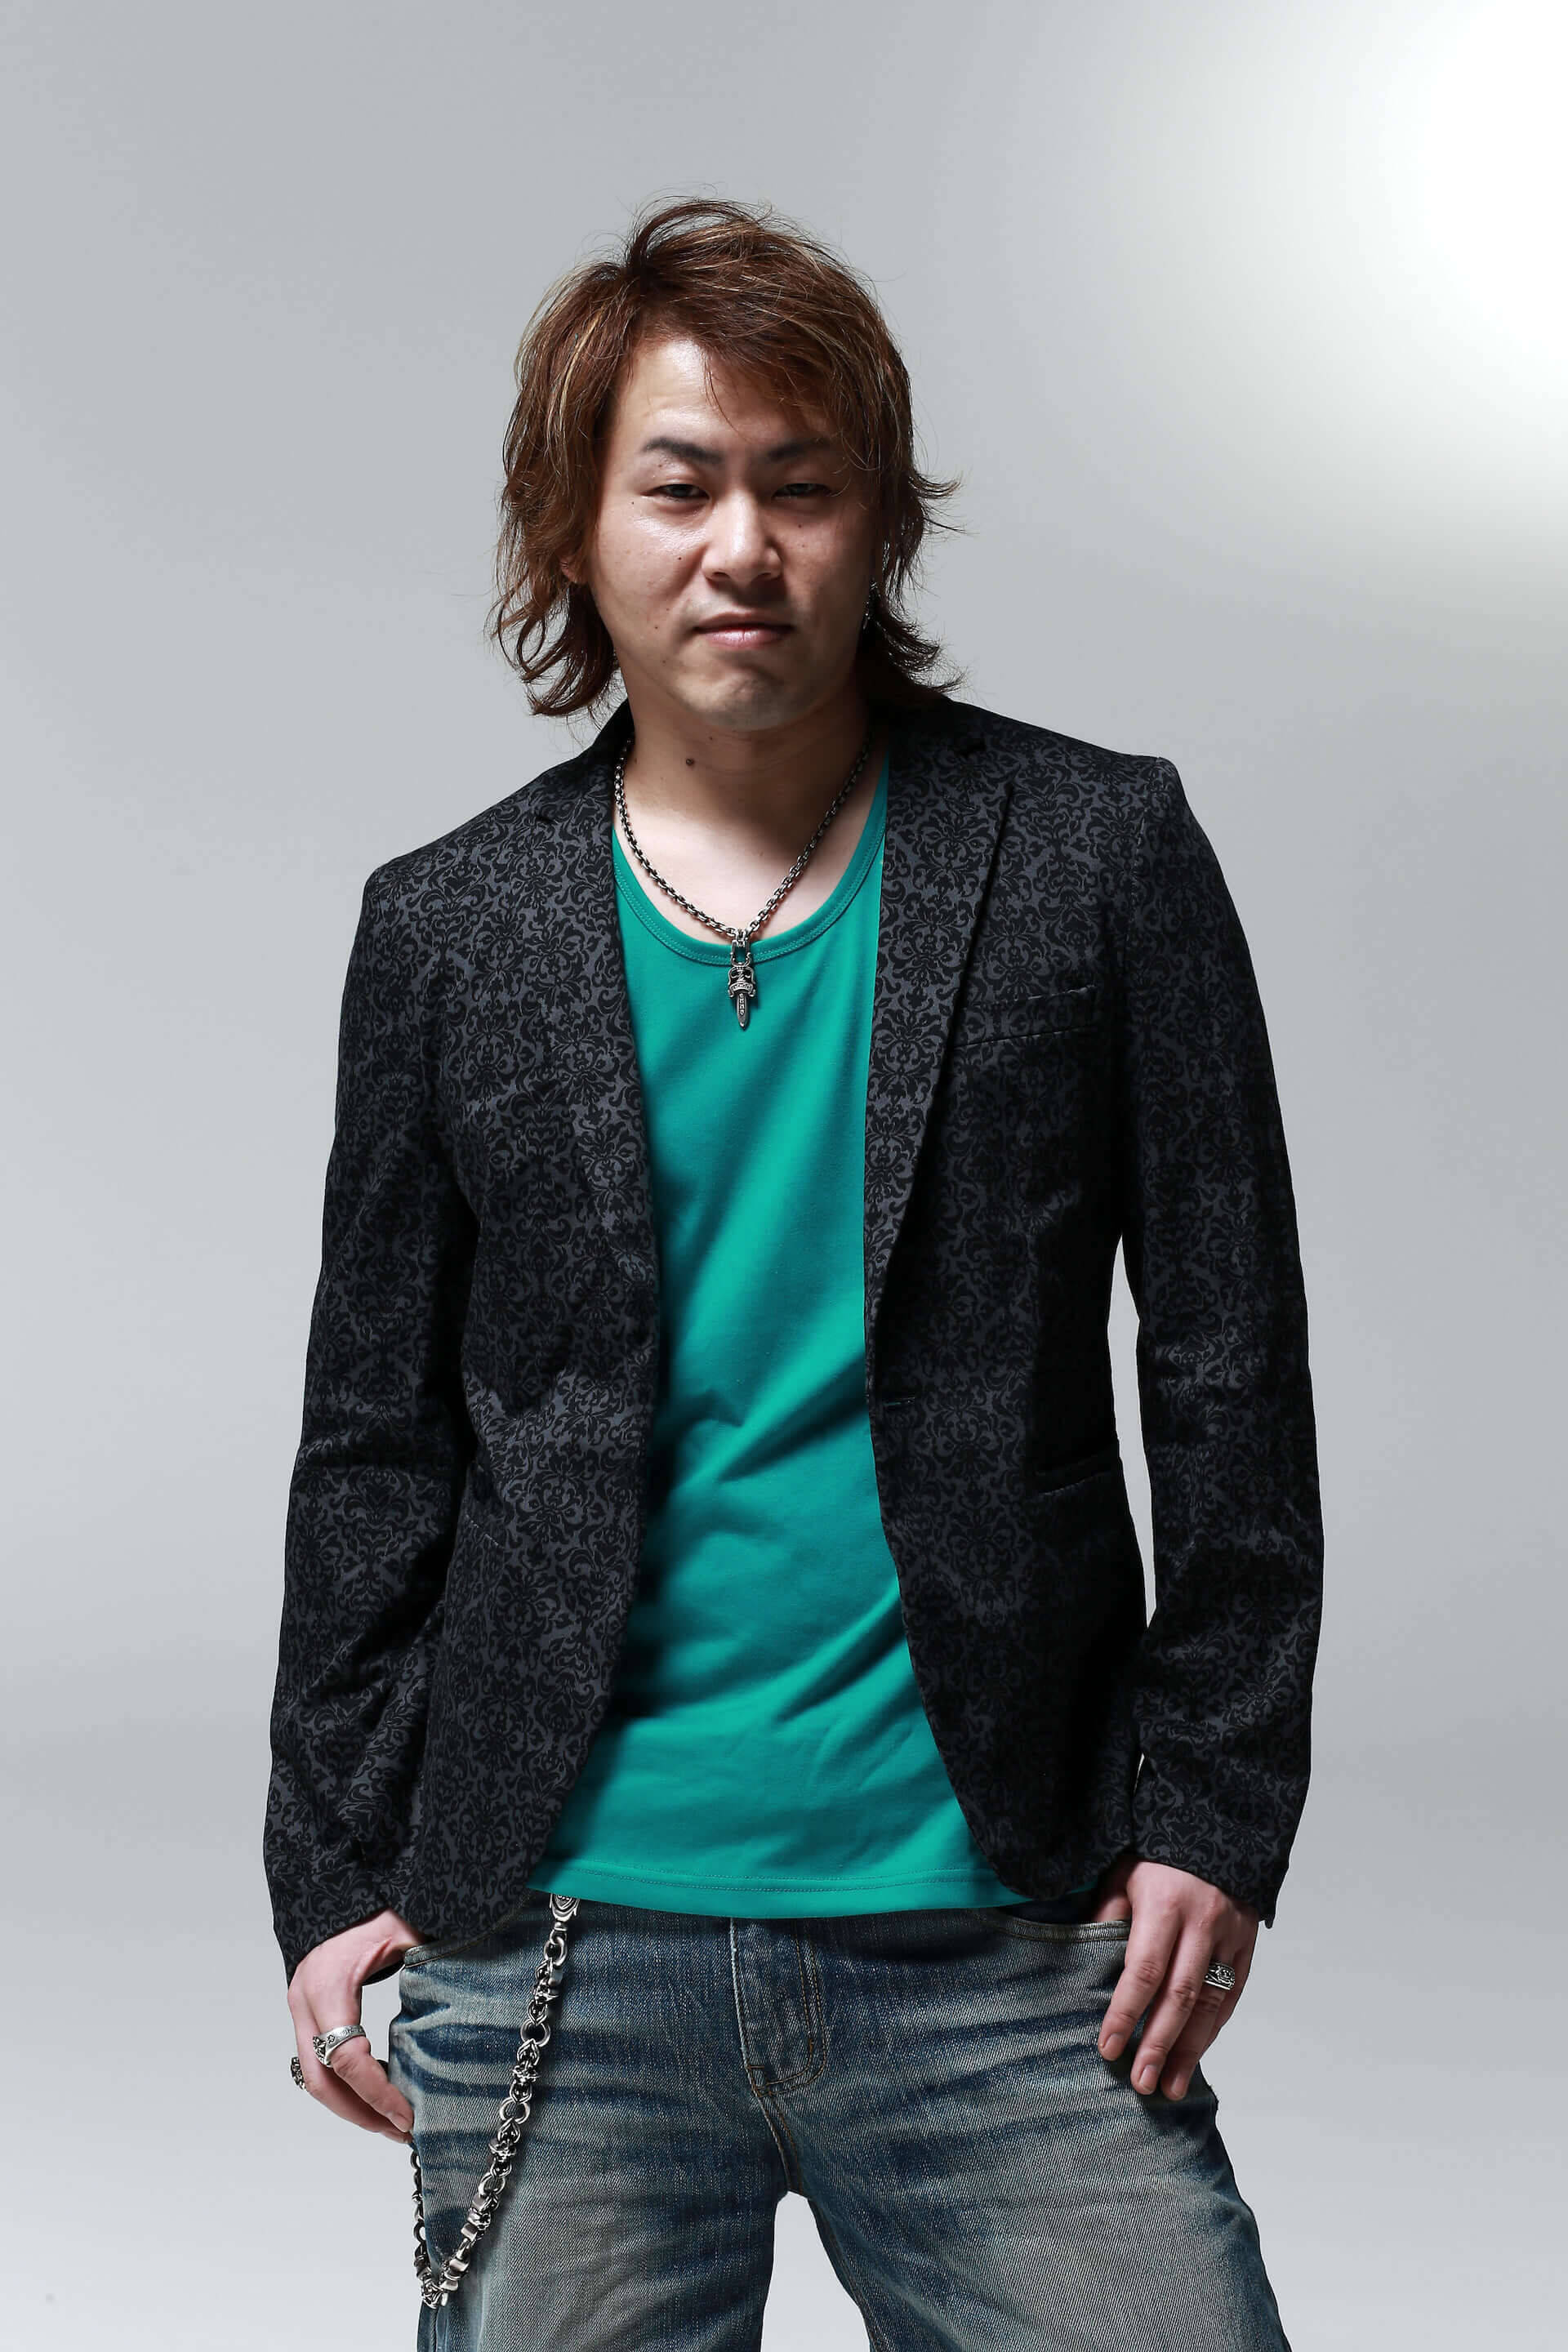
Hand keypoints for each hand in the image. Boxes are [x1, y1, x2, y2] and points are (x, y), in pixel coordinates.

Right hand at [287, 1908, 421, 2141]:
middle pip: (322, 2080)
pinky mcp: (304, 2014)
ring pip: (314, 2078)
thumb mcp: (405, 1930)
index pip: (348, 2057)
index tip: (407, 2116)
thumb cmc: (373, 1910)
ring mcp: (300, 2010)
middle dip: (360, 2113)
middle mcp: (305, 2002)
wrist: (335, 1895)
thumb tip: (466, 1996)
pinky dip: (344, 2085)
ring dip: (350, 2106)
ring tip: (391, 2122)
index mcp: (330, 1985)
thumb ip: (429, 1962)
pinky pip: (317, 2063)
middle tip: (399, 2131)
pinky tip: (376, 2093)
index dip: (377, 2093)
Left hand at [1090, 1855, 1257, 2098]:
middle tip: (1141, 2083)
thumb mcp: (1123, 1872)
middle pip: (1180, 1996)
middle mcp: (1201, 1924)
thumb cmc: (1158, 1853)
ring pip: (1210, 2003)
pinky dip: (1213, 2029)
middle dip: (1159, 2044)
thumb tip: (1088, 1958)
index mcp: (1165, 1905)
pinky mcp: (1247, 1946)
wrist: (1218, 1829)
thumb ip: (1108, 1914)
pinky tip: (1196, 2055)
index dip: (1126, 2012)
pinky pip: (1231, 1995)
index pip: (1143, 1970)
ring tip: (1169, 2086)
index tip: (1109, 2048)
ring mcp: (1229, 1937)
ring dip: (1190, 2050)